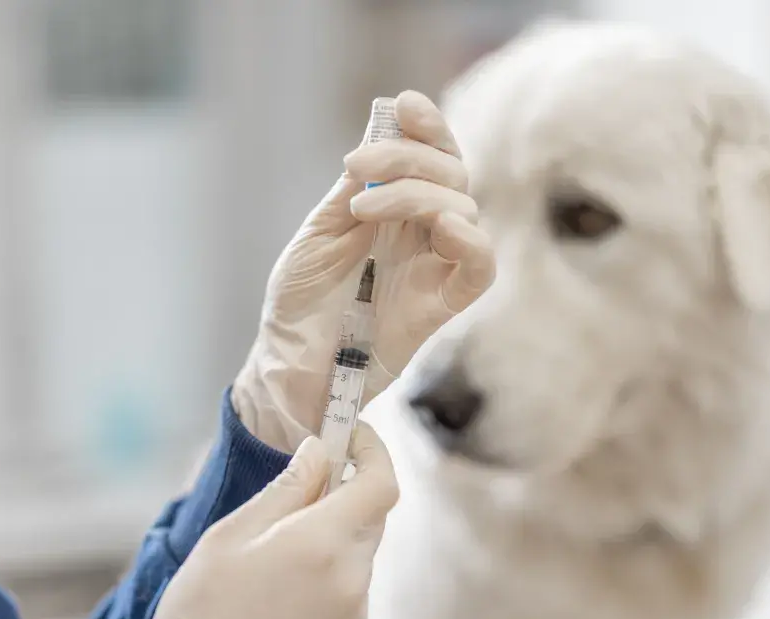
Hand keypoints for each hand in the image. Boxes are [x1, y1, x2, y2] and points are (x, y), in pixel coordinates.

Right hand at [113, 424, 397, 618]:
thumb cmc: (202, 615)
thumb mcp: (230, 537)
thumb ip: (285, 489)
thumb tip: (319, 452)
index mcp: (322, 543)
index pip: (380, 482)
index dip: (372, 450)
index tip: (349, 434)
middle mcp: (351, 576)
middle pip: (372, 514)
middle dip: (345, 491)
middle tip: (302, 486)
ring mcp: (355, 610)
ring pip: (360, 550)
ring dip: (333, 534)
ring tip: (276, 549)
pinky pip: (351, 585)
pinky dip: (329, 569)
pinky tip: (283, 586)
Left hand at [233, 90, 494, 452]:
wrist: (289, 362)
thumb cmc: (300, 301)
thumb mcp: (320, 231)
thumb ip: (355, 187)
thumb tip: (382, 131)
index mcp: (396, 211)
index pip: (432, 157)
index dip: (428, 127)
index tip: (404, 106)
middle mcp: (423, 234)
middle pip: (450, 175)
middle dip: (409, 156)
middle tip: (360, 164)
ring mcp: (435, 267)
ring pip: (463, 209)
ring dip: (416, 194)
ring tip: (363, 210)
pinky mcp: (443, 304)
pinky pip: (480, 267)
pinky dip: (470, 242)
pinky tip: (443, 228)